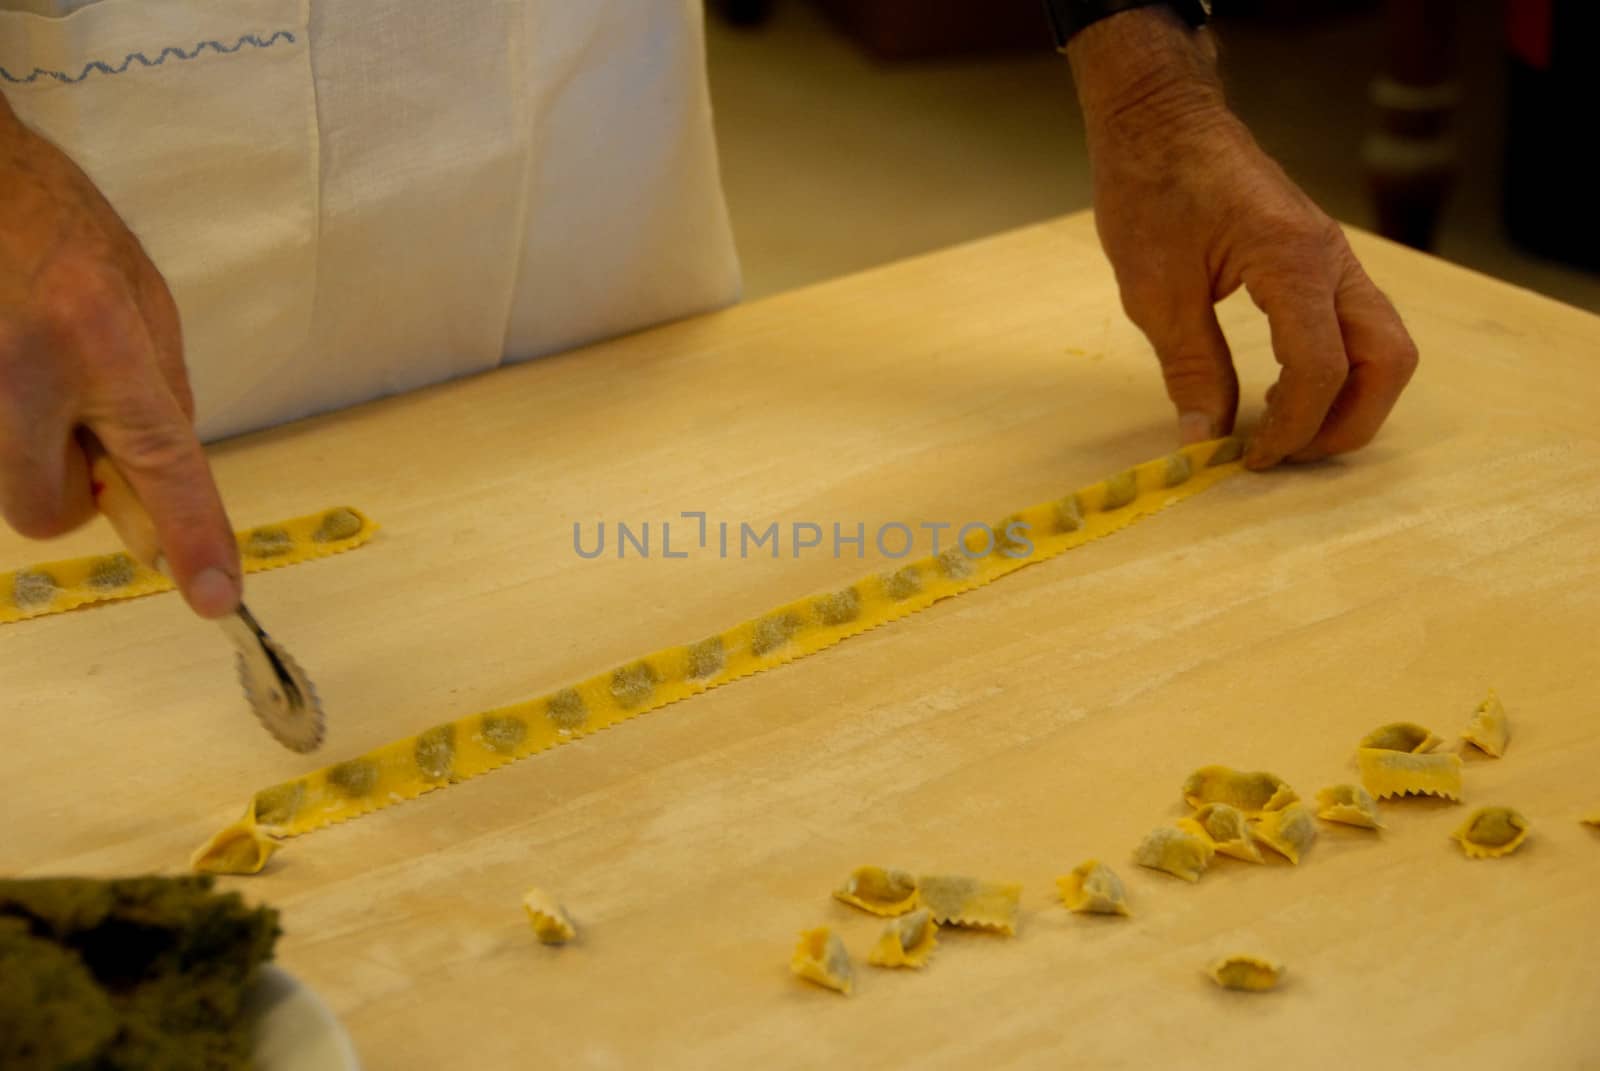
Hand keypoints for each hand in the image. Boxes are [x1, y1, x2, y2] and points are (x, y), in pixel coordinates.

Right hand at [0, 96, 238, 616]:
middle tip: (78, 427)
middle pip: (46, 511)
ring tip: (37, 367)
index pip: (160, 463)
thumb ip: (158, 395)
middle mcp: (23, 374)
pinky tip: (12, 354)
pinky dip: (11, 423)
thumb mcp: (143, 301)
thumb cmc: (57, 223)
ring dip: (33, 450)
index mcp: (99, 342)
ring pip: (9, 482)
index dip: (191, 535)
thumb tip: (162, 477)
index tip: (214, 597)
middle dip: (70, 490)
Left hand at [1067, 10, 1417, 468]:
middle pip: (1389, 362)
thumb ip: (1190, 369)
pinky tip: (1287, 391)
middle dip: (1348, 424)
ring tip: (1288, 431)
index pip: (1321, 369)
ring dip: (1352, 400)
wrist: (1162, 122)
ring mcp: (1335, 257)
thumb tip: (1205, 440)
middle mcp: (1332, 259)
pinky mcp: (1322, 259)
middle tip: (1285, 456)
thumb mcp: (1154, 292)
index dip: (1293, 428)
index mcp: (1292, 263)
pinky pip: (1357, 326)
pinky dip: (1340, 369)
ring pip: (1385, 345)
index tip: (1251, 458)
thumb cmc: (1151, 190)